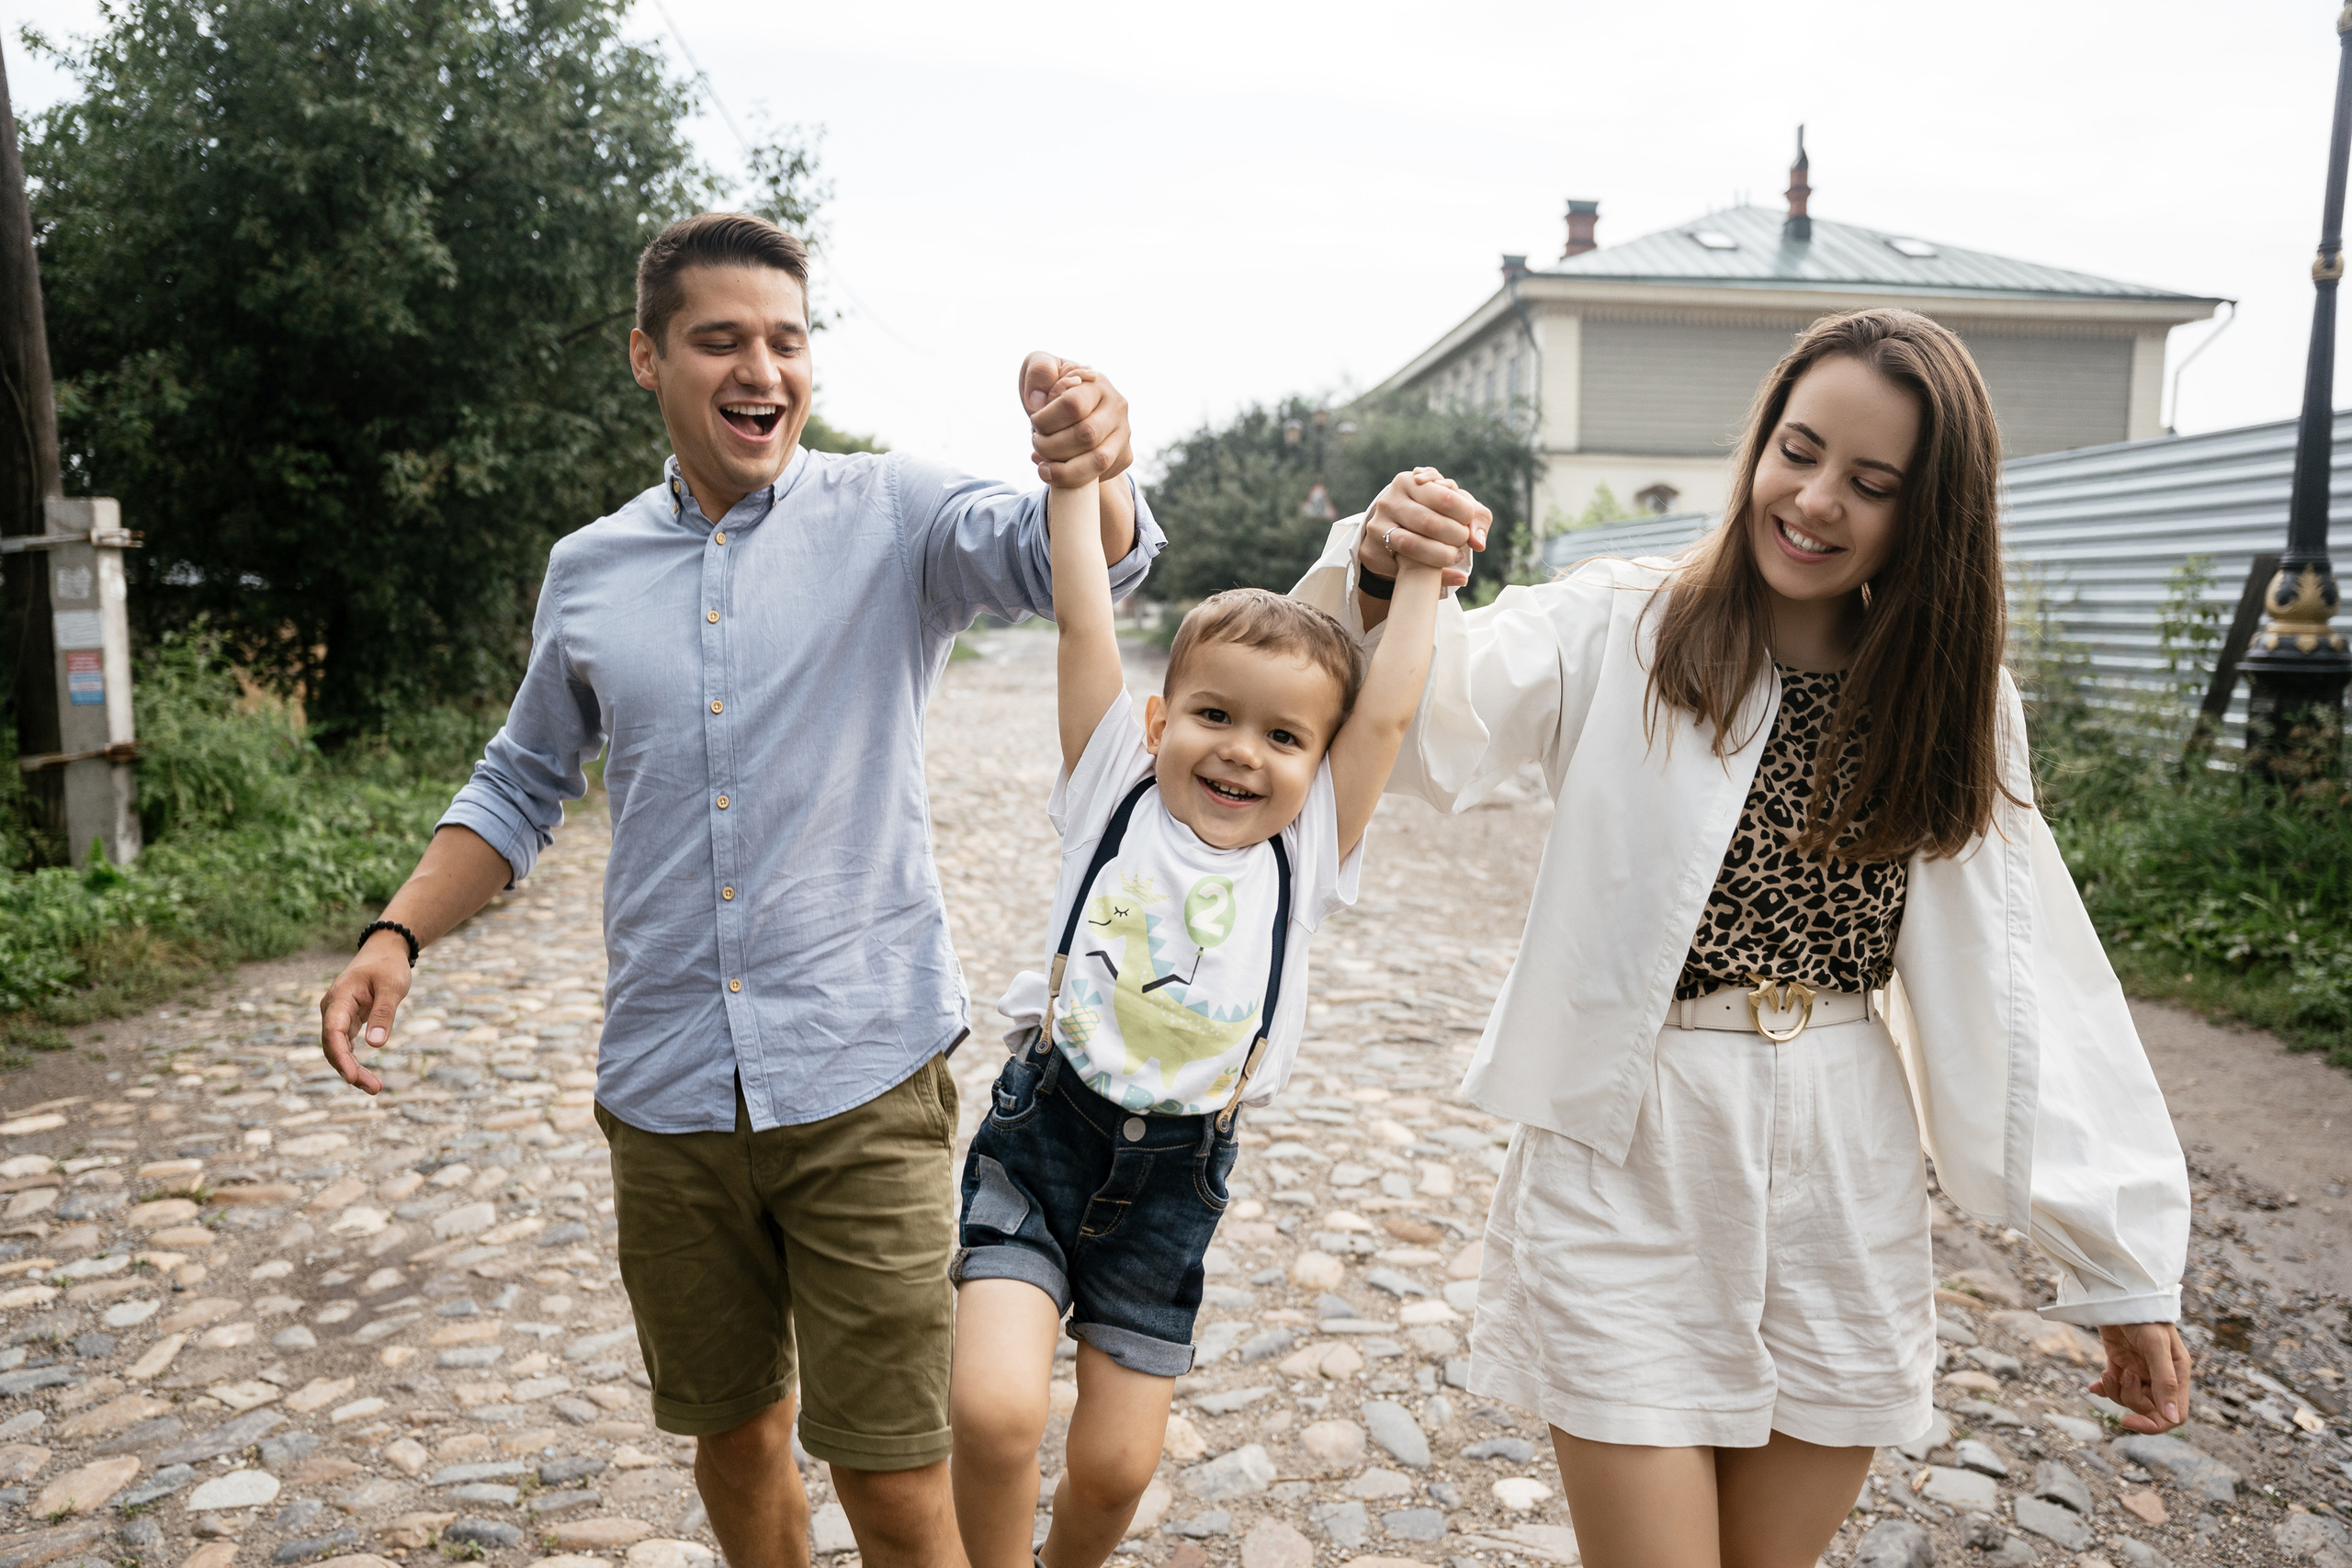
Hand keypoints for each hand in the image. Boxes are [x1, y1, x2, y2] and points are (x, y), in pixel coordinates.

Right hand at [318, 931, 410, 1094]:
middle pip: (334, 1045)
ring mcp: (337, 1016)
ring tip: (375, 1088)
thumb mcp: (392, 986)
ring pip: (339, 1049)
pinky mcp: (346, 1021)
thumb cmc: (388, 966)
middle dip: (350, 1069)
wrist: (384, 952)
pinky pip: (346, 1045)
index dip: (341, 1056)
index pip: (333, 1031)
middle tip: (374, 1088)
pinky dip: (355, 1061)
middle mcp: (332, 1009)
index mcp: (339, 997)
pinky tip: (366, 1077)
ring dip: (353, 1069)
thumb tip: (376, 1045)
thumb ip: (384, 1013)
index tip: (352, 1077)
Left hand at [1021, 352, 1132, 485]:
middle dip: (1051, 446)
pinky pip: (1101, 476)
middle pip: (1085, 435)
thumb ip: (1038, 372)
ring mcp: (1124, 433)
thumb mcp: (1040, 367)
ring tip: (1043, 466)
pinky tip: (1056, 471)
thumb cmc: (1052, 387)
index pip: (1073, 405)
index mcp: (1096, 382)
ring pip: (1098, 461)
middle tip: (1036, 442)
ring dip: (1063, 470)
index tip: (1034, 422)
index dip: (1046, 420)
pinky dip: (1073, 480)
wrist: (1070, 411)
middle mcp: (1117, 406)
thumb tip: (1037, 402)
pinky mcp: (1124, 456)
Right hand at [1361, 467, 1488, 589]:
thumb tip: (1478, 542)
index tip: (1468, 523)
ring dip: (1442, 555)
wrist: (1394, 537)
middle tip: (1462, 542)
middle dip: (1454, 536)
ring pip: (1412, 544)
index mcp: (1408, 482)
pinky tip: (1442, 573)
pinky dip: (1429, 574)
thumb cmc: (1432, 516)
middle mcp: (1388, 501)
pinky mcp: (1370, 551)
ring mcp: (1376, 526)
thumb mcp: (1454, 509)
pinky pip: (1401, 566)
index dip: (1464, 513)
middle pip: (1429, 522)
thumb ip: (1476, 517)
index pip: (1444, 496)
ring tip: (1455, 557)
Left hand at [2091, 1322, 2191, 1432]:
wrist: (2119, 1292)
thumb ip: (2165, 1382)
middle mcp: (2161, 1376)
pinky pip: (2114, 1387)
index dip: (2153, 1424)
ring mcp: (2140, 1371)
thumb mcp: (2156, 1346)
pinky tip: (2093, 1386)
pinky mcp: (2120, 1363)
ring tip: (2108, 1372)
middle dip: (2130, 1399)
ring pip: (2129, 1399)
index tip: (2127, 1421)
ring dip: (2115, 1390)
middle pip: (2148, 1409)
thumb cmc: (2144, 1315)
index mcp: (2178, 1375)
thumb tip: (2173, 1419)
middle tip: (2122, 1375)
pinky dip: (2104, 1388)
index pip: (2174, 1415)